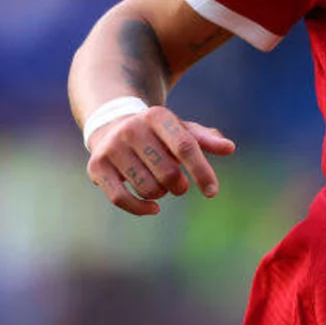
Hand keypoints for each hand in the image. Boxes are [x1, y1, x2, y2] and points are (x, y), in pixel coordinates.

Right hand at [85, 106, 235, 215]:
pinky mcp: (96, 167)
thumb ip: (204, 139)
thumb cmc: (157, 133)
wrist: (112, 125)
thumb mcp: (181, 130)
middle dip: (179, 185)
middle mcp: (131, 128)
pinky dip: (141, 209)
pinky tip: (154, 208)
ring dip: (160, 194)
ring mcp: (111, 147)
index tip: (212, 192)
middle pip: (167, 172)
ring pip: (147, 188)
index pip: (185, 147)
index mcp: (157, 116)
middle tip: (179, 185)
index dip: (201, 171)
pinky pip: (120, 199)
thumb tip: (229, 148)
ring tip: (160, 185)